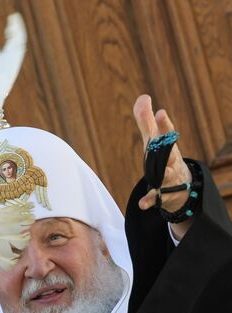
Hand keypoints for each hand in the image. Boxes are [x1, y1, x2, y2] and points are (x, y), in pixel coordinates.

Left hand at [133, 95, 191, 212]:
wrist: (180, 185)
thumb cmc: (164, 157)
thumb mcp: (154, 139)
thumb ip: (145, 120)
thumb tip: (143, 97)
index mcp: (166, 146)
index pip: (166, 133)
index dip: (164, 124)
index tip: (160, 112)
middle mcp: (169, 161)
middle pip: (168, 154)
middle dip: (166, 147)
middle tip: (163, 140)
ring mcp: (167, 178)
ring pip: (166, 176)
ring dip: (163, 174)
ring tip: (160, 174)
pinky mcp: (162, 194)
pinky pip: (155, 198)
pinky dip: (150, 201)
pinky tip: (142, 205)